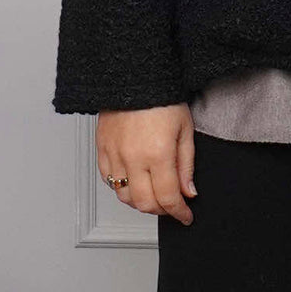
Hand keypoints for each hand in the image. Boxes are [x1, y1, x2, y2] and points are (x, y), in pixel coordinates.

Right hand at [96, 103, 196, 224]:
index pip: (168, 197)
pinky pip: (108, 180)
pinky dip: (121, 187)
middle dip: (161, 211)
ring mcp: (114, 154)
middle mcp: (133, 157)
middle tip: (172, 207)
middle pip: (144, 203)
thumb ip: (186, 165)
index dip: (179, 212)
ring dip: (140, 202)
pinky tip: (133, 182)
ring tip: (154, 194)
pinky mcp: (102, 148)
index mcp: (158, 153)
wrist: (136, 75)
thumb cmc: (163, 97)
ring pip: (124, 196)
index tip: (185, 216)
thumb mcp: (185, 129)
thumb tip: (188, 192)